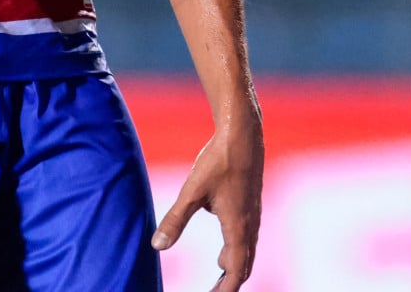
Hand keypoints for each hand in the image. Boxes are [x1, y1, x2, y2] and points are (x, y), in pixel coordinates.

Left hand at [151, 110, 262, 290]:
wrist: (242, 135)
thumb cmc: (218, 161)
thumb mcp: (192, 191)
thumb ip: (175, 220)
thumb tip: (157, 246)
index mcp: (238, 228)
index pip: (235, 272)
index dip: (224, 290)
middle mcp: (249, 226)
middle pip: (243, 266)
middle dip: (229, 284)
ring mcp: (252, 216)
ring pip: (246, 253)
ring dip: (233, 269)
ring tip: (219, 280)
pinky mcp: (250, 206)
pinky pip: (246, 240)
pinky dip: (236, 253)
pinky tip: (223, 252)